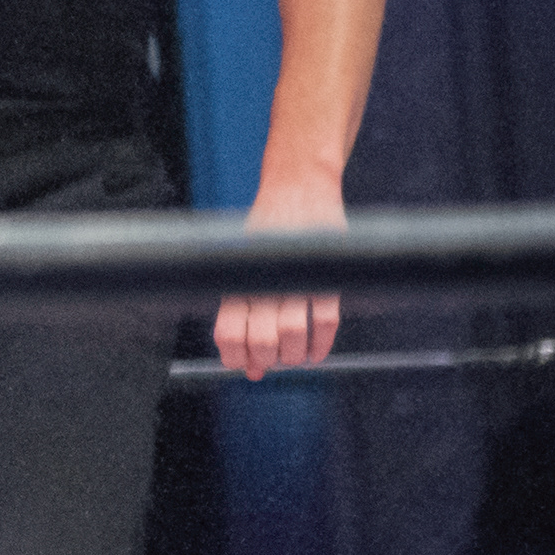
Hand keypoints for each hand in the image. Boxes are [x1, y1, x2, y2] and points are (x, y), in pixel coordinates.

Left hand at [213, 169, 345, 379]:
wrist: (297, 185)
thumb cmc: (268, 233)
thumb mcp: (244, 266)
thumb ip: (243, 316)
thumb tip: (249, 369)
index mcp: (239, 279)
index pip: (228, 333)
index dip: (236, 359)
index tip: (247, 365)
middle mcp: (264, 280)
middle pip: (261, 341)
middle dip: (268, 362)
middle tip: (274, 361)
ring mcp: (296, 277)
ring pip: (292, 334)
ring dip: (294, 356)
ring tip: (296, 357)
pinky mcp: (326, 274)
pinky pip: (326, 320)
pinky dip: (321, 344)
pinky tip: (316, 351)